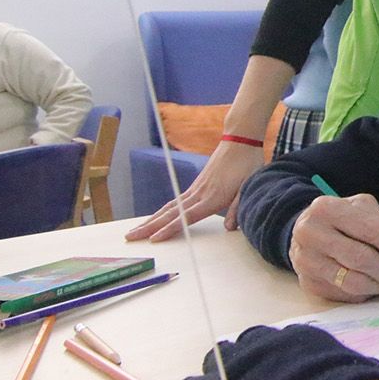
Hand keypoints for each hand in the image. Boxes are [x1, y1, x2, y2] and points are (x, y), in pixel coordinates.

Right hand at [125, 140, 264, 240]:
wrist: (239, 140)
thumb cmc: (247, 164)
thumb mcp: (249, 186)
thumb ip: (238, 207)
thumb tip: (229, 228)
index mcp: (212, 197)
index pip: (186, 217)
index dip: (170, 229)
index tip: (154, 239)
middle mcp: (199, 193)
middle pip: (170, 213)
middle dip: (149, 226)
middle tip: (130, 236)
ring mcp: (196, 188)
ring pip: (169, 207)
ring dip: (151, 220)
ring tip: (135, 230)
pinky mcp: (196, 185)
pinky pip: (176, 201)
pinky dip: (163, 211)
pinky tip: (156, 217)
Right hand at [289, 191, 378, 302]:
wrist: (308, 232)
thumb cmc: (344, 220)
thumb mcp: (363, 210)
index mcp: (327, 208)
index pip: (370, 230)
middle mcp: (310, 233)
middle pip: (361, 259)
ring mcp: (306, 260)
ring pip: (353, 282)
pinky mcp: (308, 282)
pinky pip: (345, 294)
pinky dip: (364, 292)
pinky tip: (370, 284)